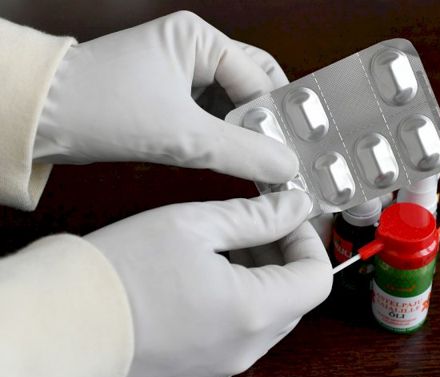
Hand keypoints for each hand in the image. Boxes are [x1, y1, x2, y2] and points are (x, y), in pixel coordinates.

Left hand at [34, 11, 295, 182]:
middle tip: (283, 154)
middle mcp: (192, 49)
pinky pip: (210, 114)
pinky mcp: (167, 96)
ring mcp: (179, 72)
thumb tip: (286, 165)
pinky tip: (235, 159)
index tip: (289, 153)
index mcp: (199, 39)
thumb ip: (242, 152)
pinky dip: (225, 136)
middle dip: (267, 120)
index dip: (276, 117)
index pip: (259, 77)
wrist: (41, 119)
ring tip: (263, 161)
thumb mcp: (183, 135)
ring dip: (247, 131)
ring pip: (233, 102)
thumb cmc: (100, 109)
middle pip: (252, 84)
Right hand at [84, 190, 331, 376]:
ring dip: (261, 277)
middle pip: (295, 297)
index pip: (317, 277)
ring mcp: (225, 363)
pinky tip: (205, 276)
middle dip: (282, 255)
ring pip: (269, 315)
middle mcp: (247, 347)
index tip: (285, 217)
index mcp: (254, 311)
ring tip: (223, 246)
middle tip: (251, 225)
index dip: (307, 240)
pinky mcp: (203, 370)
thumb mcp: (195, 224)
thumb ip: (257, 215)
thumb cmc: (121, 273)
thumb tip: (295, 206)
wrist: (63, 328)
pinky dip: (239, 301)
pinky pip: (240, 333)